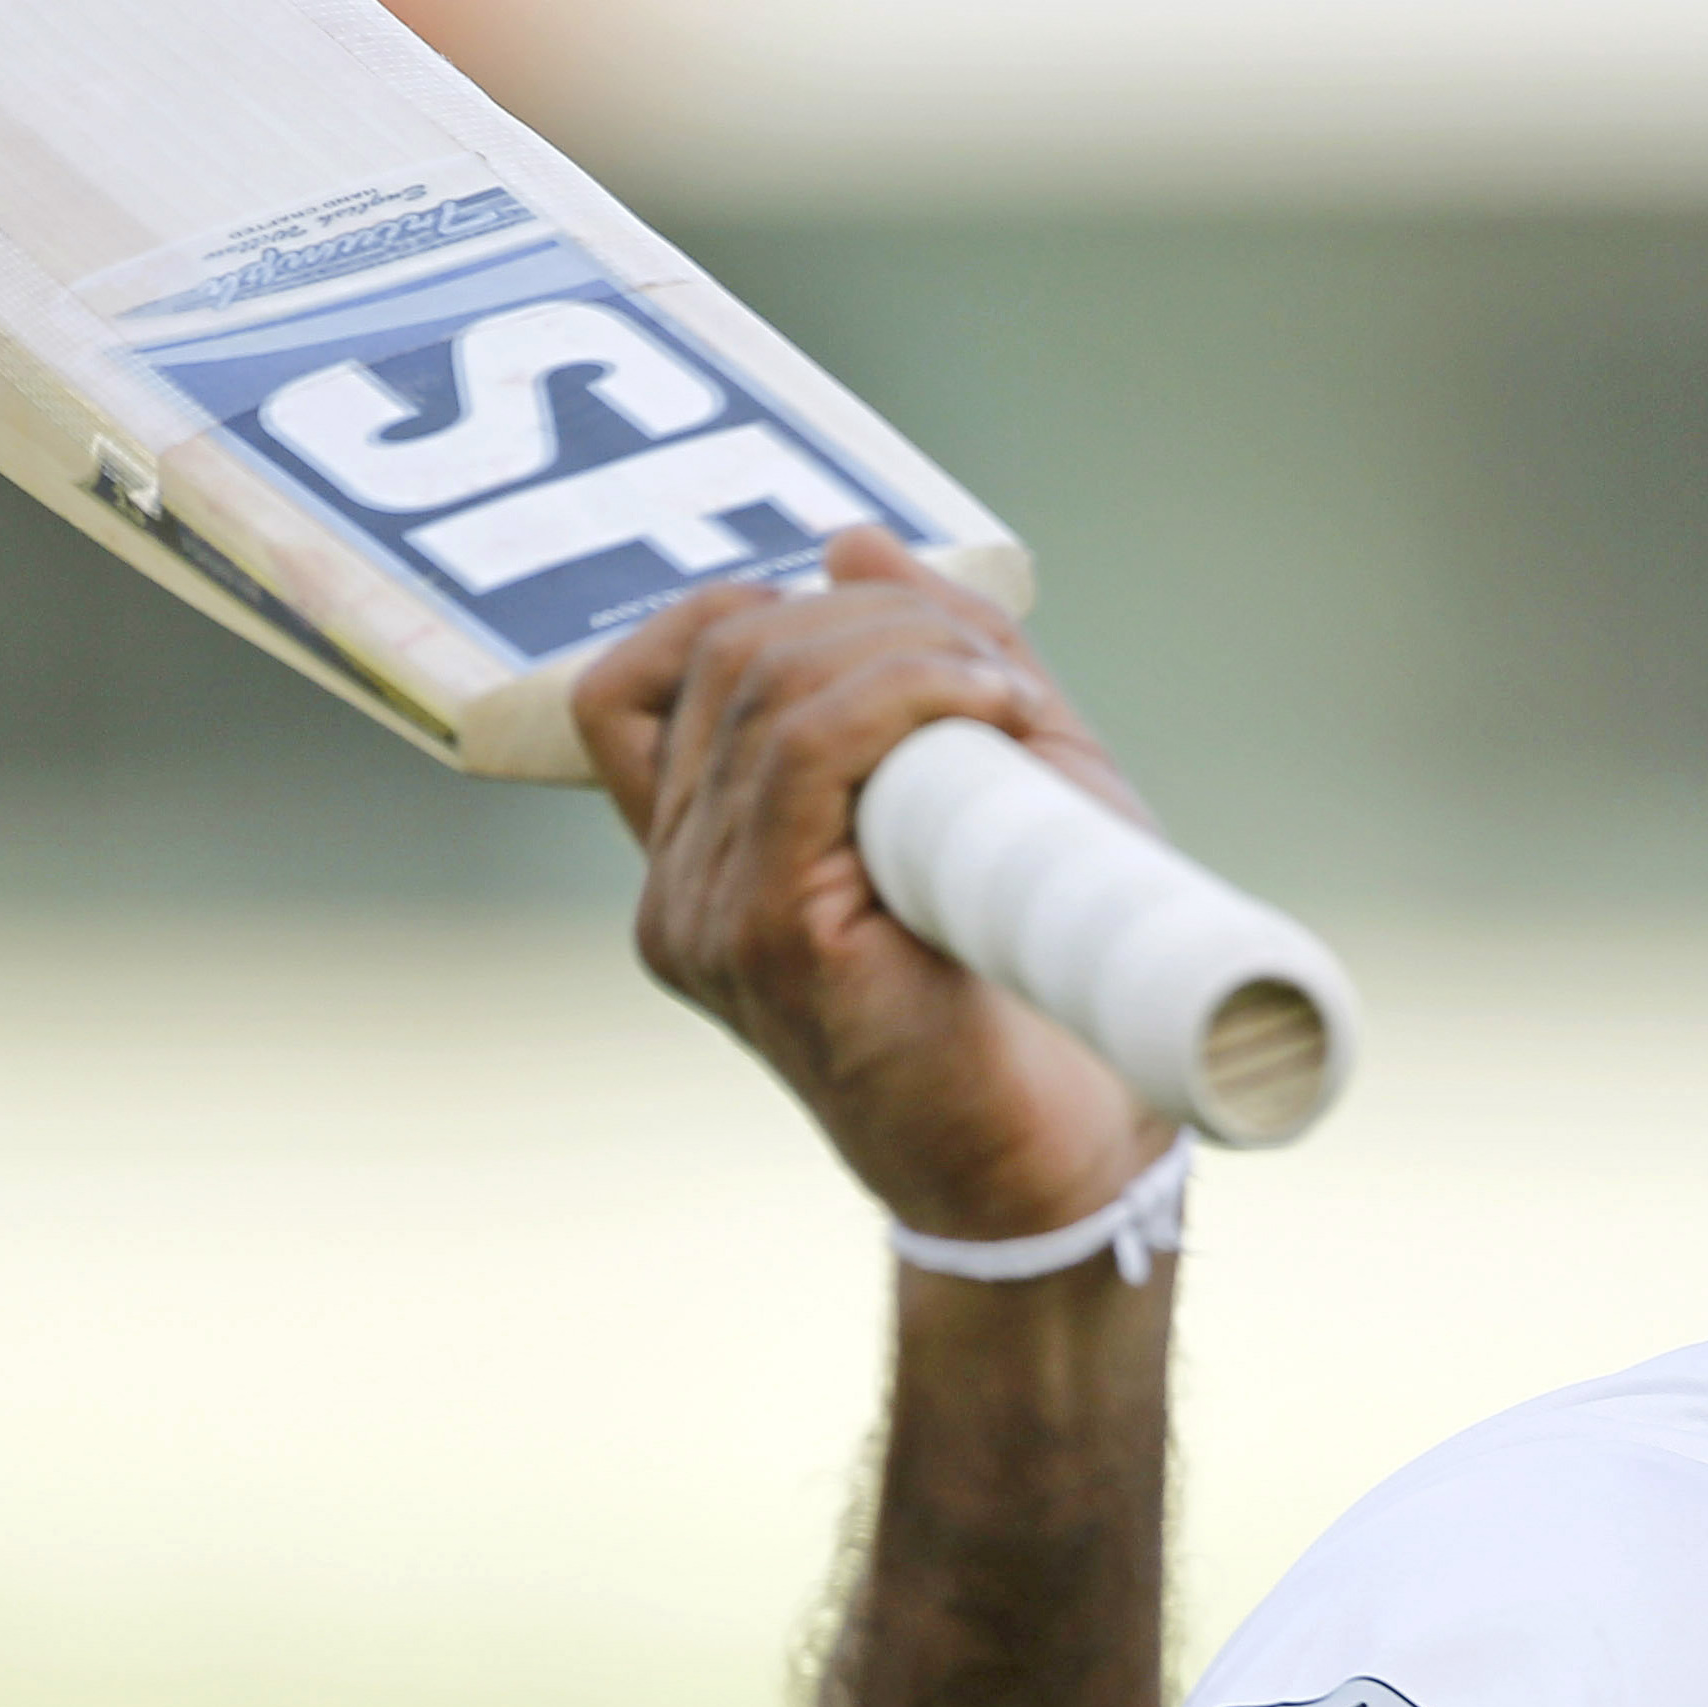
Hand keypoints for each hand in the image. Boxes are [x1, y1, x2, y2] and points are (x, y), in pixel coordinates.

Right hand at [575, 529, 1172, 1242]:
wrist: (1070, 1165)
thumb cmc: (1037, 990)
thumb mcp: (994, 783)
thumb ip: (927, 666)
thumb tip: (847, 541)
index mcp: (700, 861)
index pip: (637, 680)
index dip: (748, 613)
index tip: (886, 635)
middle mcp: (675, 891)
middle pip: (719, 654)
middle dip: (869, 619)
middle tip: (992, 673)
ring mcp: (702, 918)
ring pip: (764, 683)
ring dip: (908, 650)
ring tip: (1006, 698)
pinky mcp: (761, 941)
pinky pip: (802, 752)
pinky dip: (903, 694)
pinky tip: (989, 709)